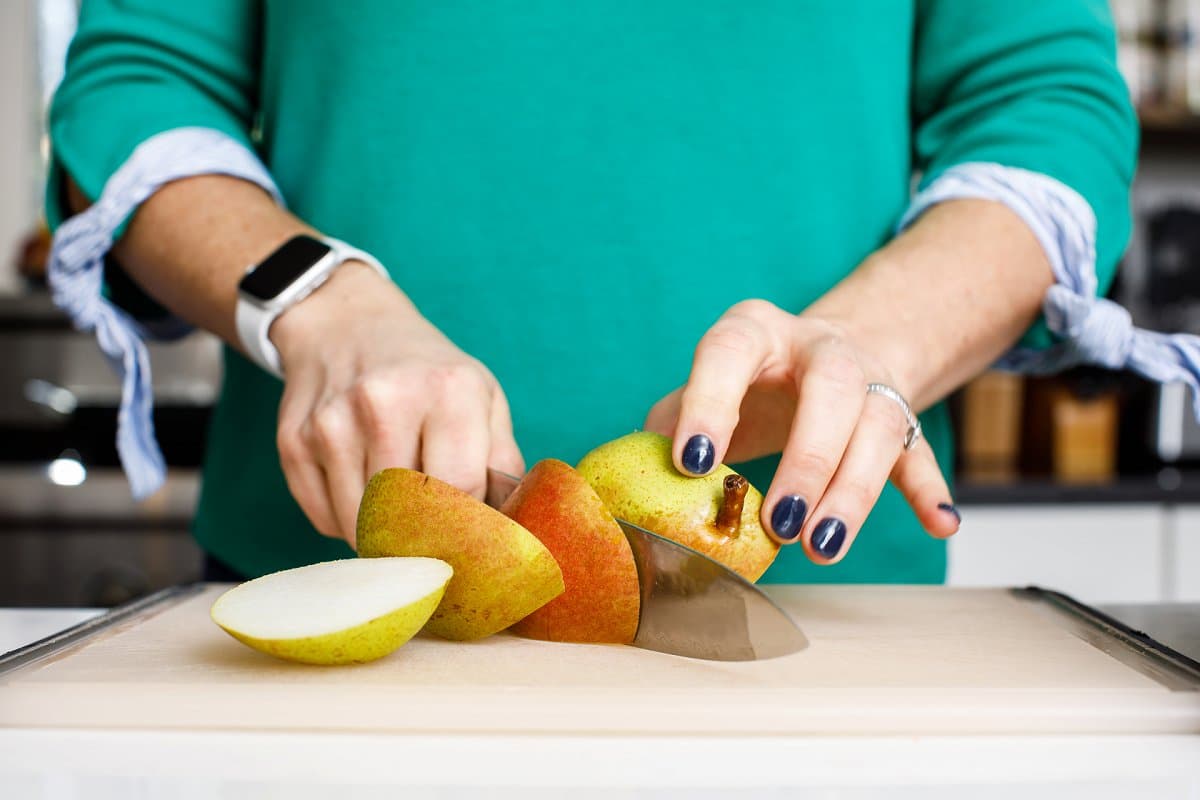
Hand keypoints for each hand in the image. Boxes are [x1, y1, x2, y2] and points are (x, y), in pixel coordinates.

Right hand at [270, 261, 523, 547]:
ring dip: (382, 536)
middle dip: (424, 538)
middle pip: (406, 514)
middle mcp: (385, 403)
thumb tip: (511, 530)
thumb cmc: (427, 371)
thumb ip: (504, 463)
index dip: (468, 525)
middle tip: (434, 540)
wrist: (347, 324)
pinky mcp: (294, 443)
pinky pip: (325, 520)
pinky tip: (361, 492)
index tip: (471, 539)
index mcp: (447, 390)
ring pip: (360, 525)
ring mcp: (332, 423)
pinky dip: (347, 523)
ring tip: (397, 510)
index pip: (461, 490)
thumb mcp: (483, 397)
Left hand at [644, 299, 958, 564]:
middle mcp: (820, 346)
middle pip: (831, 388)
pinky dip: (930, 490)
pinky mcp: (902, 414)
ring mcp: (869, 379)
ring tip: (821, 546)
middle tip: (780, 523)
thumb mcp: (702, 388)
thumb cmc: (745, 382)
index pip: (730, 350)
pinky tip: (939, 527)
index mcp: (754, 330)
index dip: (711, 403)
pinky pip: (921, 452)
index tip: (693, 464)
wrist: (823, 352)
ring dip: (855, 489)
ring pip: (882, 425)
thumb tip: (631, 484)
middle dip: (809, 458)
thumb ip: (668, 427)